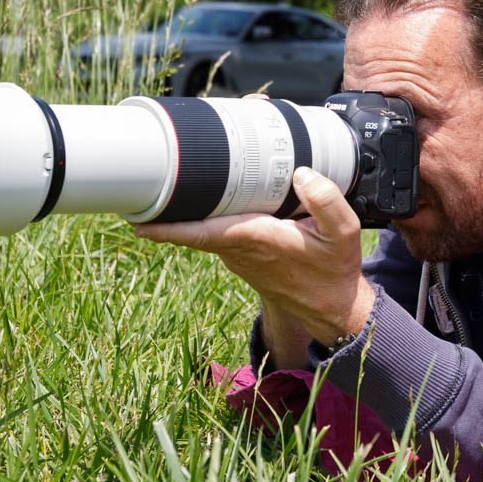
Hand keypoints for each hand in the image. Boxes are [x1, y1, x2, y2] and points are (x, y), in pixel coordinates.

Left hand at [132, 166, 374, 348]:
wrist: (332, 307)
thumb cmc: (334, 271)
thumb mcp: (344, 233)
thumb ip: (326, 201)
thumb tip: (301, 174)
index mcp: (258, 238)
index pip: (202, 232)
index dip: (168, 227)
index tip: (138, 221)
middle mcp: (240, 249)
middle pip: (193, 224)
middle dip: (170, 203)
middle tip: (149, 175)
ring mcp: (237, 256)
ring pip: (203, 227)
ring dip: (189, 207)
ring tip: (178, 175)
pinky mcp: (242, 257)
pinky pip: (216, 231)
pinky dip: (208, 214)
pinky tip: (214, 193)